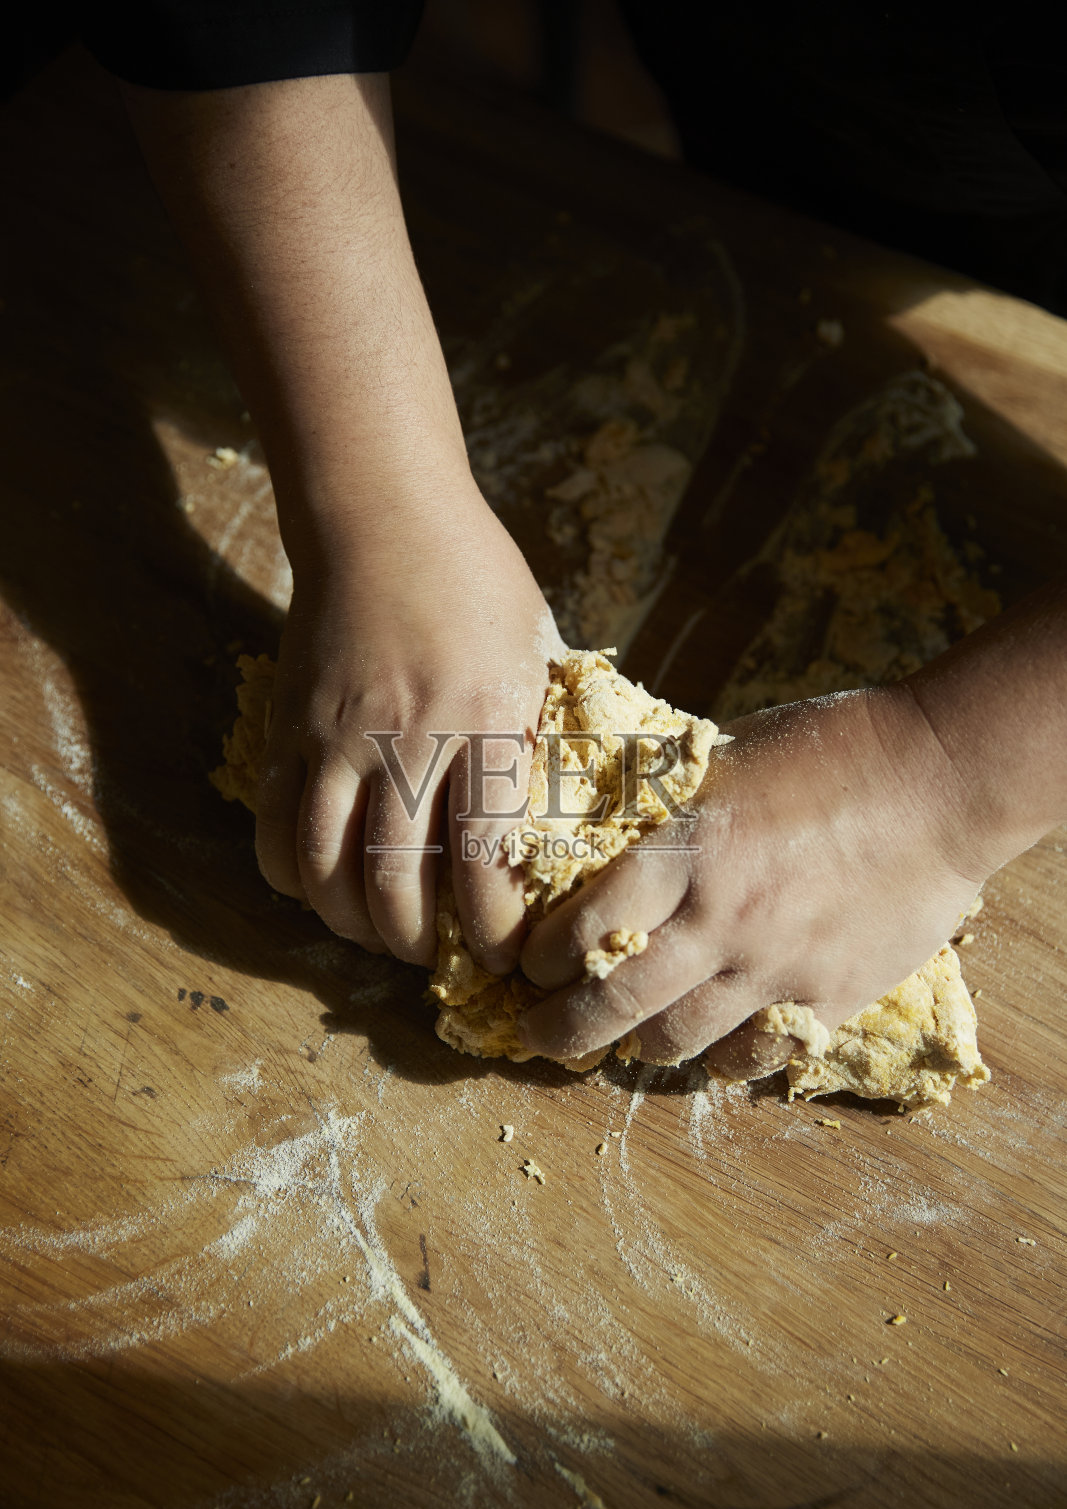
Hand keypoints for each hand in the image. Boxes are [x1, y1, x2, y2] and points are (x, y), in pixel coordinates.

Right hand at [254, 492, 562, 970]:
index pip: (486, 858)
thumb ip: (536, 731)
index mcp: (486, 721)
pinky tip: (317, 886)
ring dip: (350, 921)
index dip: (491, 927)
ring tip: (374, 932)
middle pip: (397, 880)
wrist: (379, 512)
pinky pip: (275, 827)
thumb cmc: (474, 577)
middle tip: (432, 955)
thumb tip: (555, 805)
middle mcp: (410, 739)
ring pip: (326, 868)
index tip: (502, 953)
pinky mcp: (289, 729)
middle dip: (415, 941)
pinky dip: (290, 875)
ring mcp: (338, 737)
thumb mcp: (534, 651)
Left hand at [517, 685, 990, 1063]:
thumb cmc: (834, 749)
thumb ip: (670, 806)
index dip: (543, 957)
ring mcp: (775, 967)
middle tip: (538, 1035)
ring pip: (676, 1040)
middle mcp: (720, 919)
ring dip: (635, 1047)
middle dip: (560, 1028)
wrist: (943, 780)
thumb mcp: (728, 757)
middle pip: (614, 1002)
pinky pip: (754, 1055)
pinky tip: (707, 1052)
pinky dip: (719, 1062)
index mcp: (687, 851)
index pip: (585, 927)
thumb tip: (612, 827)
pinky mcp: (828, 996)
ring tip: (619, 1042)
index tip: (530, 964)